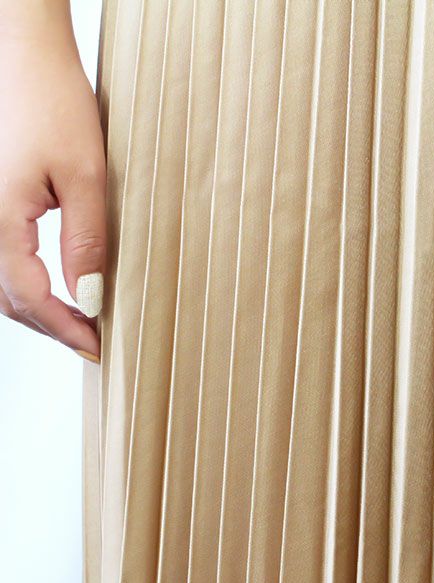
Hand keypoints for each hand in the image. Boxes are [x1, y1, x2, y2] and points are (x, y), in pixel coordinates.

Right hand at [0, 1, 104, 361]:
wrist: (24, 56)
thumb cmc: (53, 103)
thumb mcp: (86, 176)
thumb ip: (86, 241)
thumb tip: (88, 297)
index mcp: (0, 219)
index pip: (31, 297)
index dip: (65, 328)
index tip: (97, 347)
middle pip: (10, 299)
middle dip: (51, 326)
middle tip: (91, 343)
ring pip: (2, 284)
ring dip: (39, 310)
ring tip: (78, 324)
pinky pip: (3, 260)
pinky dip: (28, 285)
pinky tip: (55, 290)